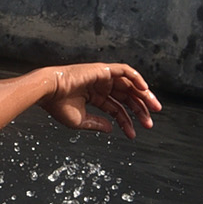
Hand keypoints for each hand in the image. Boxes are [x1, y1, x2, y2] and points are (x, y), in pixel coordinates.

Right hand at [39, 63, 160, 137]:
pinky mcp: (103, 69)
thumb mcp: (81, 120)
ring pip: (129, 85)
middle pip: (127, 97)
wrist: (48, 91)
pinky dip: (136, 78)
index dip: (126, 122)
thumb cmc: (58, 105)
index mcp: (94, 96)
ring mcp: (103, 77)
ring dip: (143, 96)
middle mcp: (100, 86)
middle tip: (149, 123)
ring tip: (154, 108)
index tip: (133, 134)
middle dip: (140, 110)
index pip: (116, 109)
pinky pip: (125, 71)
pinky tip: (145, 90)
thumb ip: (97, 124)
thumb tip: (111, 128)